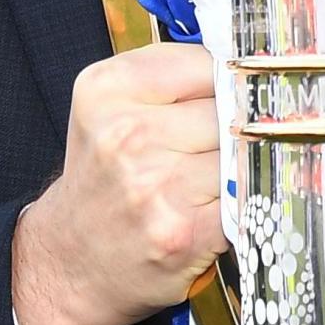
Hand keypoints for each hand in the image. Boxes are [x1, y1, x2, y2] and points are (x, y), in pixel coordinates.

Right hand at [12, 44, 225, 324]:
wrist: (69, 260)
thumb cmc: (104, 175)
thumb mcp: (115, 105)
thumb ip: (178, 75)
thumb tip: (255, 69)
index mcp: (107, 89)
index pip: (210, 64)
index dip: (226, 84)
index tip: (224, 99)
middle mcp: (125, 135)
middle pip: (231, 110)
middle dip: (233, 129)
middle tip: (206, 149)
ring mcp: (154, 186)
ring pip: (243, 153)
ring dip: (237, 168)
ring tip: (205, 180)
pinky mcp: (183, 232)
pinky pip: (246, 198)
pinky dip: (243, 202)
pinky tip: (212, 207)